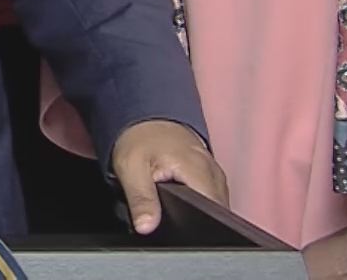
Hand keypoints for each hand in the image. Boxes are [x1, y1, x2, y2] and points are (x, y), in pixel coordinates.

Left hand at [110, 119, 228, 235]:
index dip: (195, 225)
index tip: (176, 225)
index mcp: (198, 169)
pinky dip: (199, 202)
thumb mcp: (131, 168)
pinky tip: (181, 198)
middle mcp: (213, 172)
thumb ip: (141, 199)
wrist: (146, 120)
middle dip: (194, 220)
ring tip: (172, 200)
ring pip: (215, 205)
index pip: (211, 212)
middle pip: (215, 211)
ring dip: (198, 211)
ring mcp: (215, 173)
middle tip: (166, 208)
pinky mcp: (212, 176)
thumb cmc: (140, 139)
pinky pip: (212, 197)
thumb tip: (146, 226)